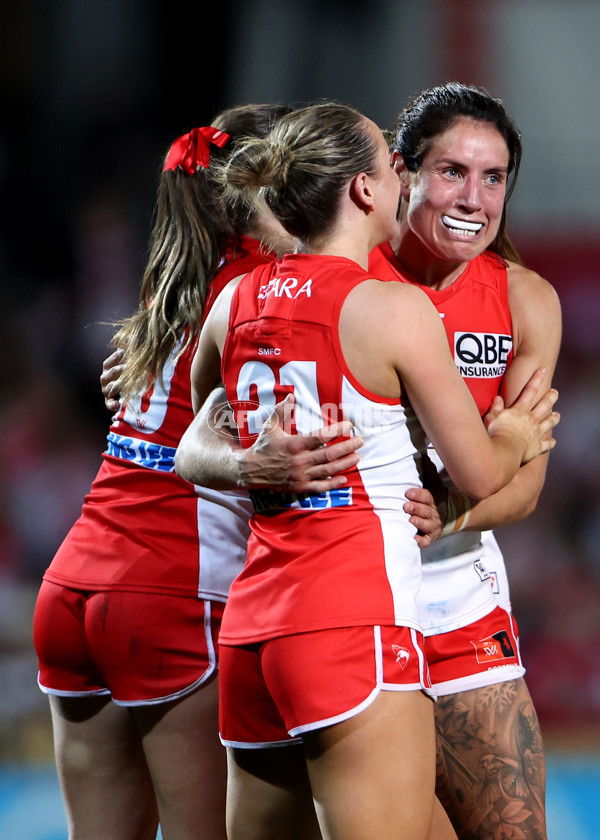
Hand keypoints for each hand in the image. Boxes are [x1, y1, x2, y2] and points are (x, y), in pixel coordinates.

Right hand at [100, 348, 124, 413]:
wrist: (127, 392)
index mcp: (108, 369)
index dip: (114, 357)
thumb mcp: (127, 363)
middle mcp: (105, 380)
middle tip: (127, 368)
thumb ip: (127, 353)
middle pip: (107, 375)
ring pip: (108, 388)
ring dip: (116, 386)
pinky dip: (112, 405)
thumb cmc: (128, 373)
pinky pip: (109, 404)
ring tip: (124, 384)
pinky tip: (117, 405)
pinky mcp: (110, 402)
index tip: (123, 352)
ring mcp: (107, 391)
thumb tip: (130, 339)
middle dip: (117, 371)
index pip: (108, 363)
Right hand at [240, 394, 363, 492]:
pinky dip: (333, 484)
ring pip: (328, 470)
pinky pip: (320, 487)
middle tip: (360, 441)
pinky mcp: (300, 487)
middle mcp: (299, 461)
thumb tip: (292, 395)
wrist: (250, 470)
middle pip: (329, 454)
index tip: (349, 425)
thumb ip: (282, 411)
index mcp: (295, 444)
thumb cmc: (263, 445)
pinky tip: (344, 479)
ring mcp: (300, 475)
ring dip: (345, 464)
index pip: (321, 437)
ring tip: (357, 457)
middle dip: (347, 447)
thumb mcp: (270, 426)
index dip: (337, 431)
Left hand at [403, 452, 446, 546]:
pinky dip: (421, 541)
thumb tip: (423, 455)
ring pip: (427, 526)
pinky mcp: (431, 537)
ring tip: (411, 520)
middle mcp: (434, 513)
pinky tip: (414, 540)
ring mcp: (433, 526)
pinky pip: (426, 541)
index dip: (418, 495)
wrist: (454, 515)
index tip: (408, 492)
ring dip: (419, 523)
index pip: (427, 496)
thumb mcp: (436, 484)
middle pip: (426, 511)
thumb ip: (428, 472)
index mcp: (434, 499)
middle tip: (406, 506)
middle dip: (416, 508)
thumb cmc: (438, 498)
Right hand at [486, 367, 559, 463]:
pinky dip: (550, 443)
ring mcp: (536, 433)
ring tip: (558, 415)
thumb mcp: (491, 417)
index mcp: (520, 410)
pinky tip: (553, 442)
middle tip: (555, 392)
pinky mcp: (537, 447)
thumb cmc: (495, 433)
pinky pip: (547, 444)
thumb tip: (498, 398)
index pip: (529, 390)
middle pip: (544, 405)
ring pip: (549, 423)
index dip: (536, 379)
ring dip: (554, 418)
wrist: (504, 451)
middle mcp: (531, 419)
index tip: (543, 370)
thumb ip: (495, 407)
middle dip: (550, 397)